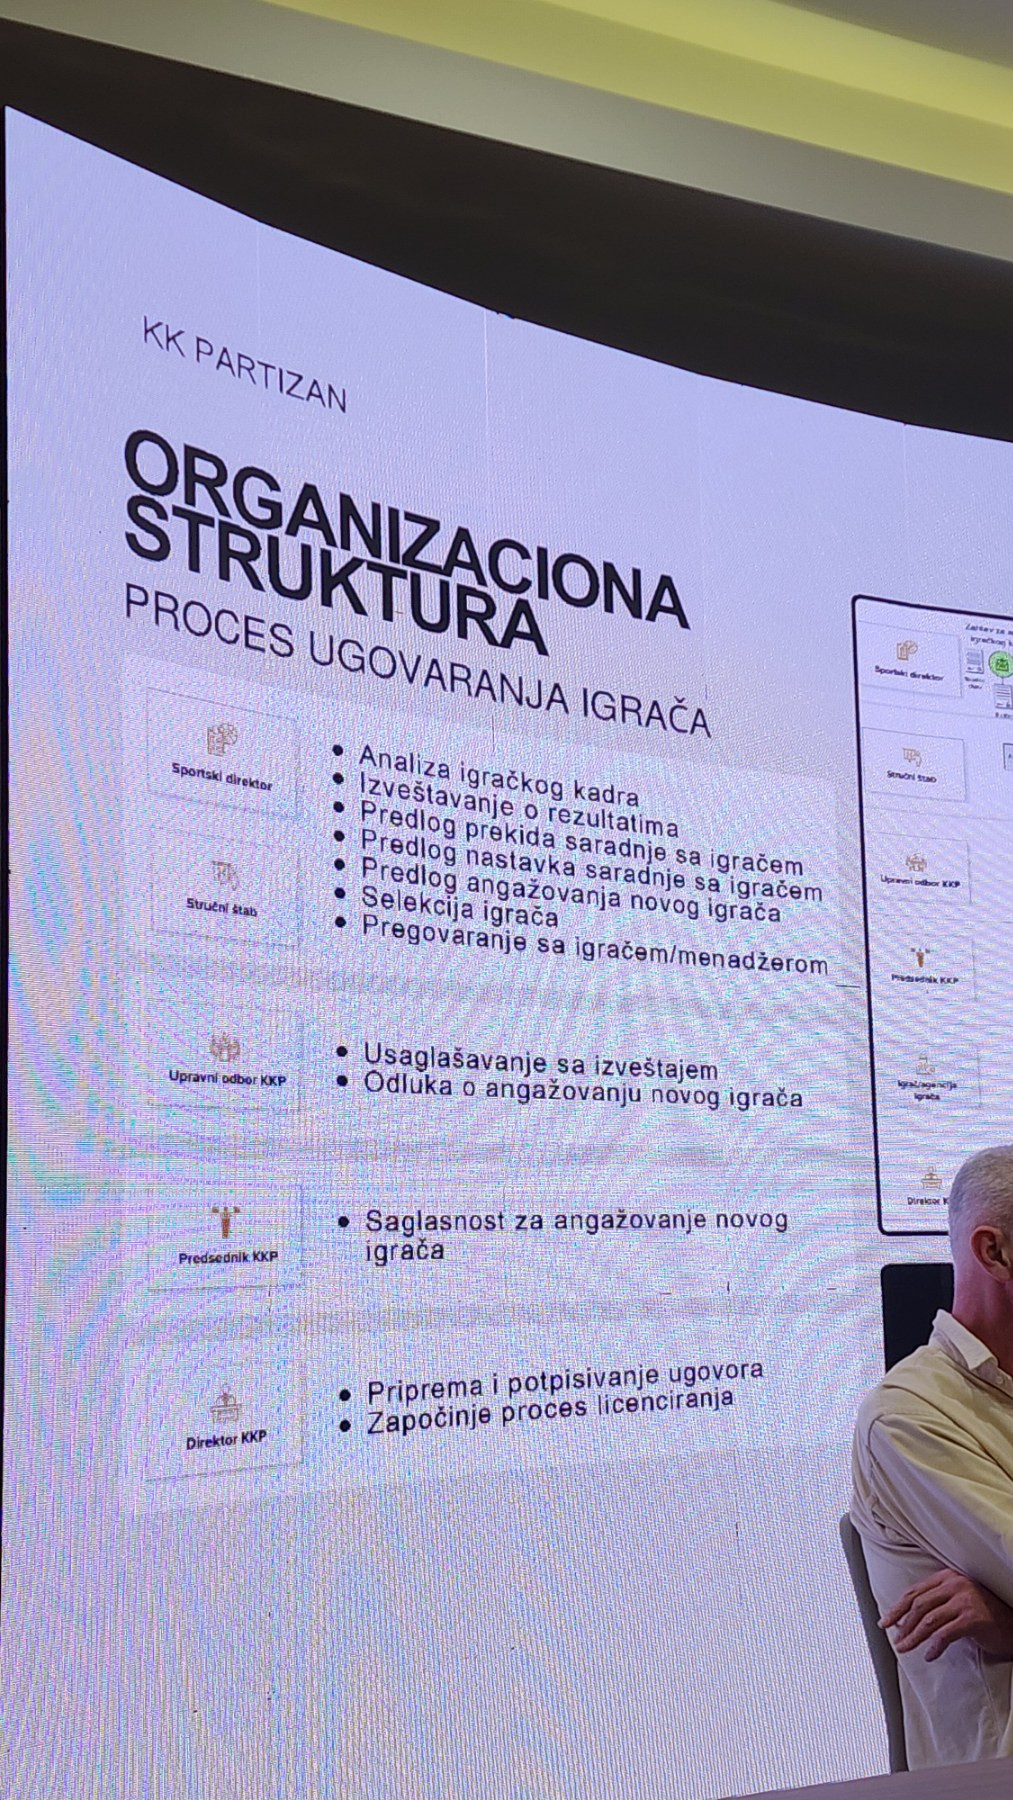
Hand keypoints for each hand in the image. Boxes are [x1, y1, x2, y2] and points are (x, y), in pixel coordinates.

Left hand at [881, 1569, 1012, 1662]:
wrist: (1012, 1626)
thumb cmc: (982, 1615)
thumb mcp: (956, 1603)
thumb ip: (935, 1605)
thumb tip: (903, 1622)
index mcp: (947, 1577)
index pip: (915, 1592)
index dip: (897, 1608)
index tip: (884, 1622)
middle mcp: (955, 1584)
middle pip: (919, 1605)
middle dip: (903, 1625)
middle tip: (895, 1640)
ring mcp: (965, 1600)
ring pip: (929, 1620)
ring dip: (914, 1637)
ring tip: (905, 1649)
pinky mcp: (973, 1618)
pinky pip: (946, 1634)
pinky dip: (934, 1646)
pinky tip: (929, 1656)